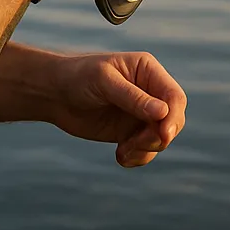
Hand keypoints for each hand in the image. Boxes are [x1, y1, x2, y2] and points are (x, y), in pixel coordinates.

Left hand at [40, 51, 186, 167]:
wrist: (55, 94)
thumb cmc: (79, 77)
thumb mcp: (104, 81)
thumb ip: (133, 97)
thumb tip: (163, 112)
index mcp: (148, 71)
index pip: (174, 96)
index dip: (173, 116)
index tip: (162, 134)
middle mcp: (150, 92)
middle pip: (174, 120)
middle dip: (158, 136)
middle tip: (133, 144)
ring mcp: (142, 113)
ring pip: (161, 138)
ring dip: (146, 150)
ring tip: (123, 151)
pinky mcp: (131, 132)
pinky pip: (146, 150)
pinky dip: (138, 158)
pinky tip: (120, 156)